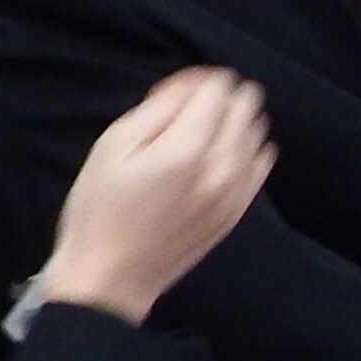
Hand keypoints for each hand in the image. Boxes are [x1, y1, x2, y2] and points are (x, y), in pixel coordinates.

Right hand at [45, 68, 271, 322]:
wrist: (110, 280)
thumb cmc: (99, 211)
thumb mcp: (112, 146)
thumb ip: (158, 108)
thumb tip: (191, 84)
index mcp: (187, 149)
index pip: (219, 88)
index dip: (195, 81)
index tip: (171, 94)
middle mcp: (222, 169)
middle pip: (245, 105)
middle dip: (218, 97)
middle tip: (181, 113)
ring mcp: (236, 193)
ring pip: (257, 131)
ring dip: (234, 121)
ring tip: (197, 135)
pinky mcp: (238, 212)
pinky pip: (261, 163)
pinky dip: (246, 149)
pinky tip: (217, 156)